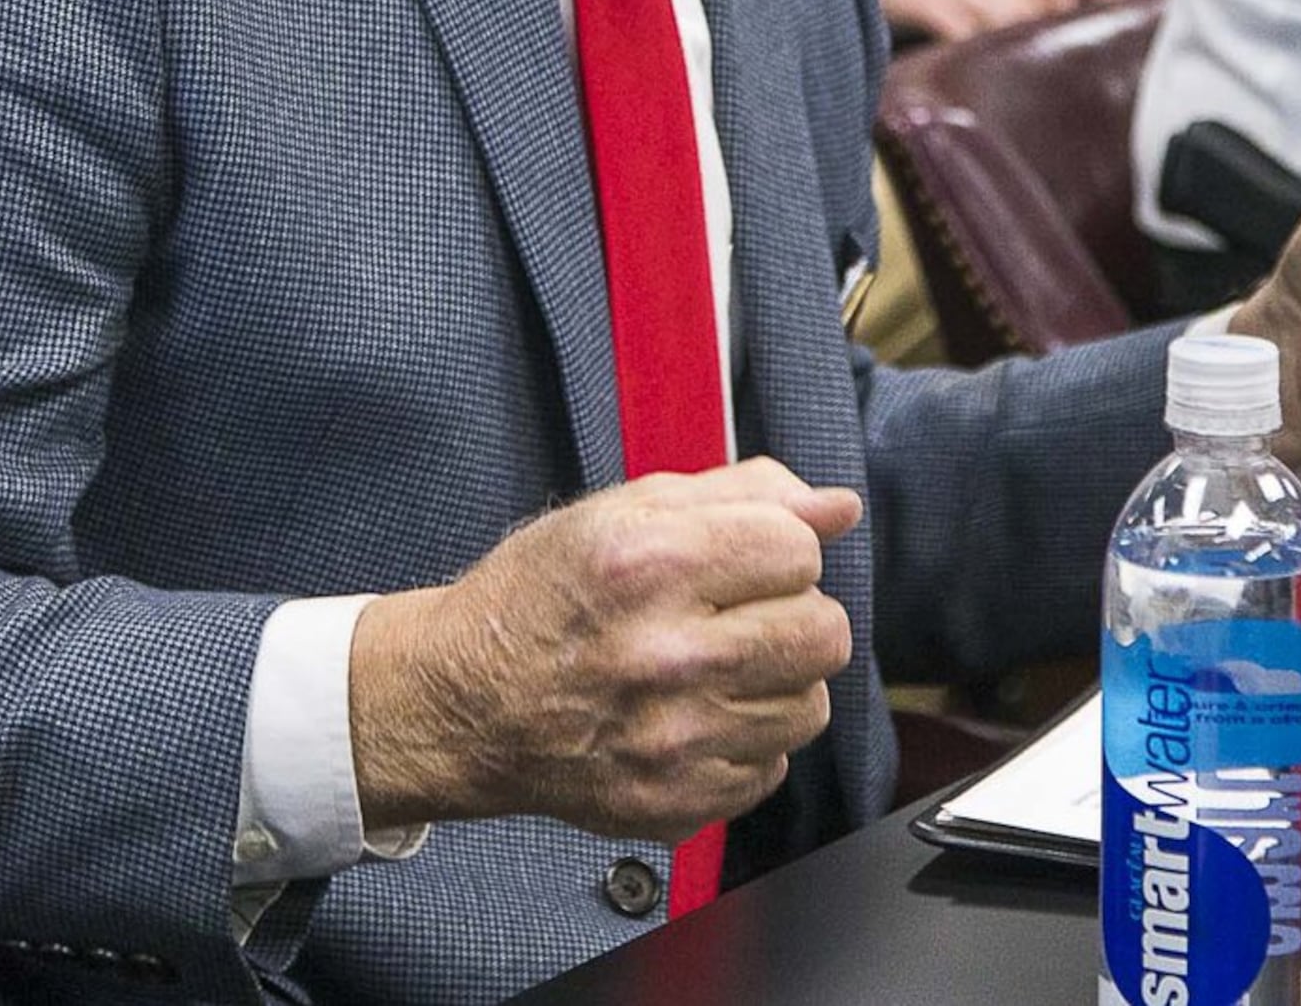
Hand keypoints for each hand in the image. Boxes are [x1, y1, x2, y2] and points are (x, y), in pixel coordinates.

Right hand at [347, 459, 862, 840]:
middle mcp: (666, 657)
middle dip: (792, 613)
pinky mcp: (675, 803)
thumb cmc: (537, 600)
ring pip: (809, 706)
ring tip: (712, 667)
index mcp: (651, 566)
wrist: (463, 704)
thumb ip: (741, 496)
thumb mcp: (620, 513)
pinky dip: (745, 740)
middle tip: (737, 614)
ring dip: (774, 681)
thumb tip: (837, 509)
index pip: (799, 552)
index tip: (740, 560)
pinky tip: (693, 715)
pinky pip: (771, 767)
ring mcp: (673, 741)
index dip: (776, 549)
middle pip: (823, 633)